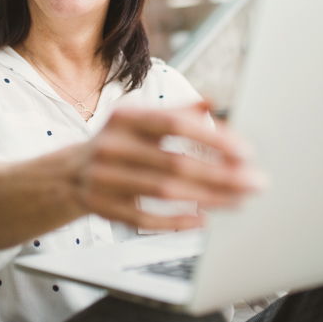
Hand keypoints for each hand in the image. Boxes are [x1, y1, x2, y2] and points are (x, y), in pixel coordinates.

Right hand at [69, 100, 265, 231]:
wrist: (67, 174)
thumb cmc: (115, 143)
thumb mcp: (138, 120)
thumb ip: (175, 111)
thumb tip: (212, 101)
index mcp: (125, 118)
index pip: (173, 124)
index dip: (211, 137)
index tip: (245, 150)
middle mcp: (113, 146)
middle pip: (175, 162)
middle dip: (222, 174)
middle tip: (255, 181)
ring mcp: (105, 178)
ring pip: (165, 191)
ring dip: (208, 197)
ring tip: (240, 199)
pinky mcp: (104, 207)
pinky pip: (146, 218)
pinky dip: (176, 221)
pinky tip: (203, 219)